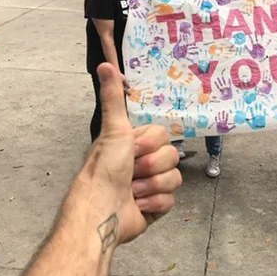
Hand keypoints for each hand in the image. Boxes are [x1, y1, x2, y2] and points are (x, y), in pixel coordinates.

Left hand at [72, 63, 180, 247]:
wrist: (102, 211)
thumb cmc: (104, 168)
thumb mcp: (112, 129)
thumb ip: (113, 97)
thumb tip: (103, 64)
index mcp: (133, 144)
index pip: (163, 135)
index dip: (150, 143)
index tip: (132, 149)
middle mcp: (142, 163)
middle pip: (172, 156)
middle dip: (151, 166)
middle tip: (132, 172)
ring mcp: (150, 186)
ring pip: (174, 177)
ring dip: (152, 186)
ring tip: (132, 191)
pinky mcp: (155, 207)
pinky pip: (171, 199)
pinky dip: (154, 203)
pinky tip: (138, 205)